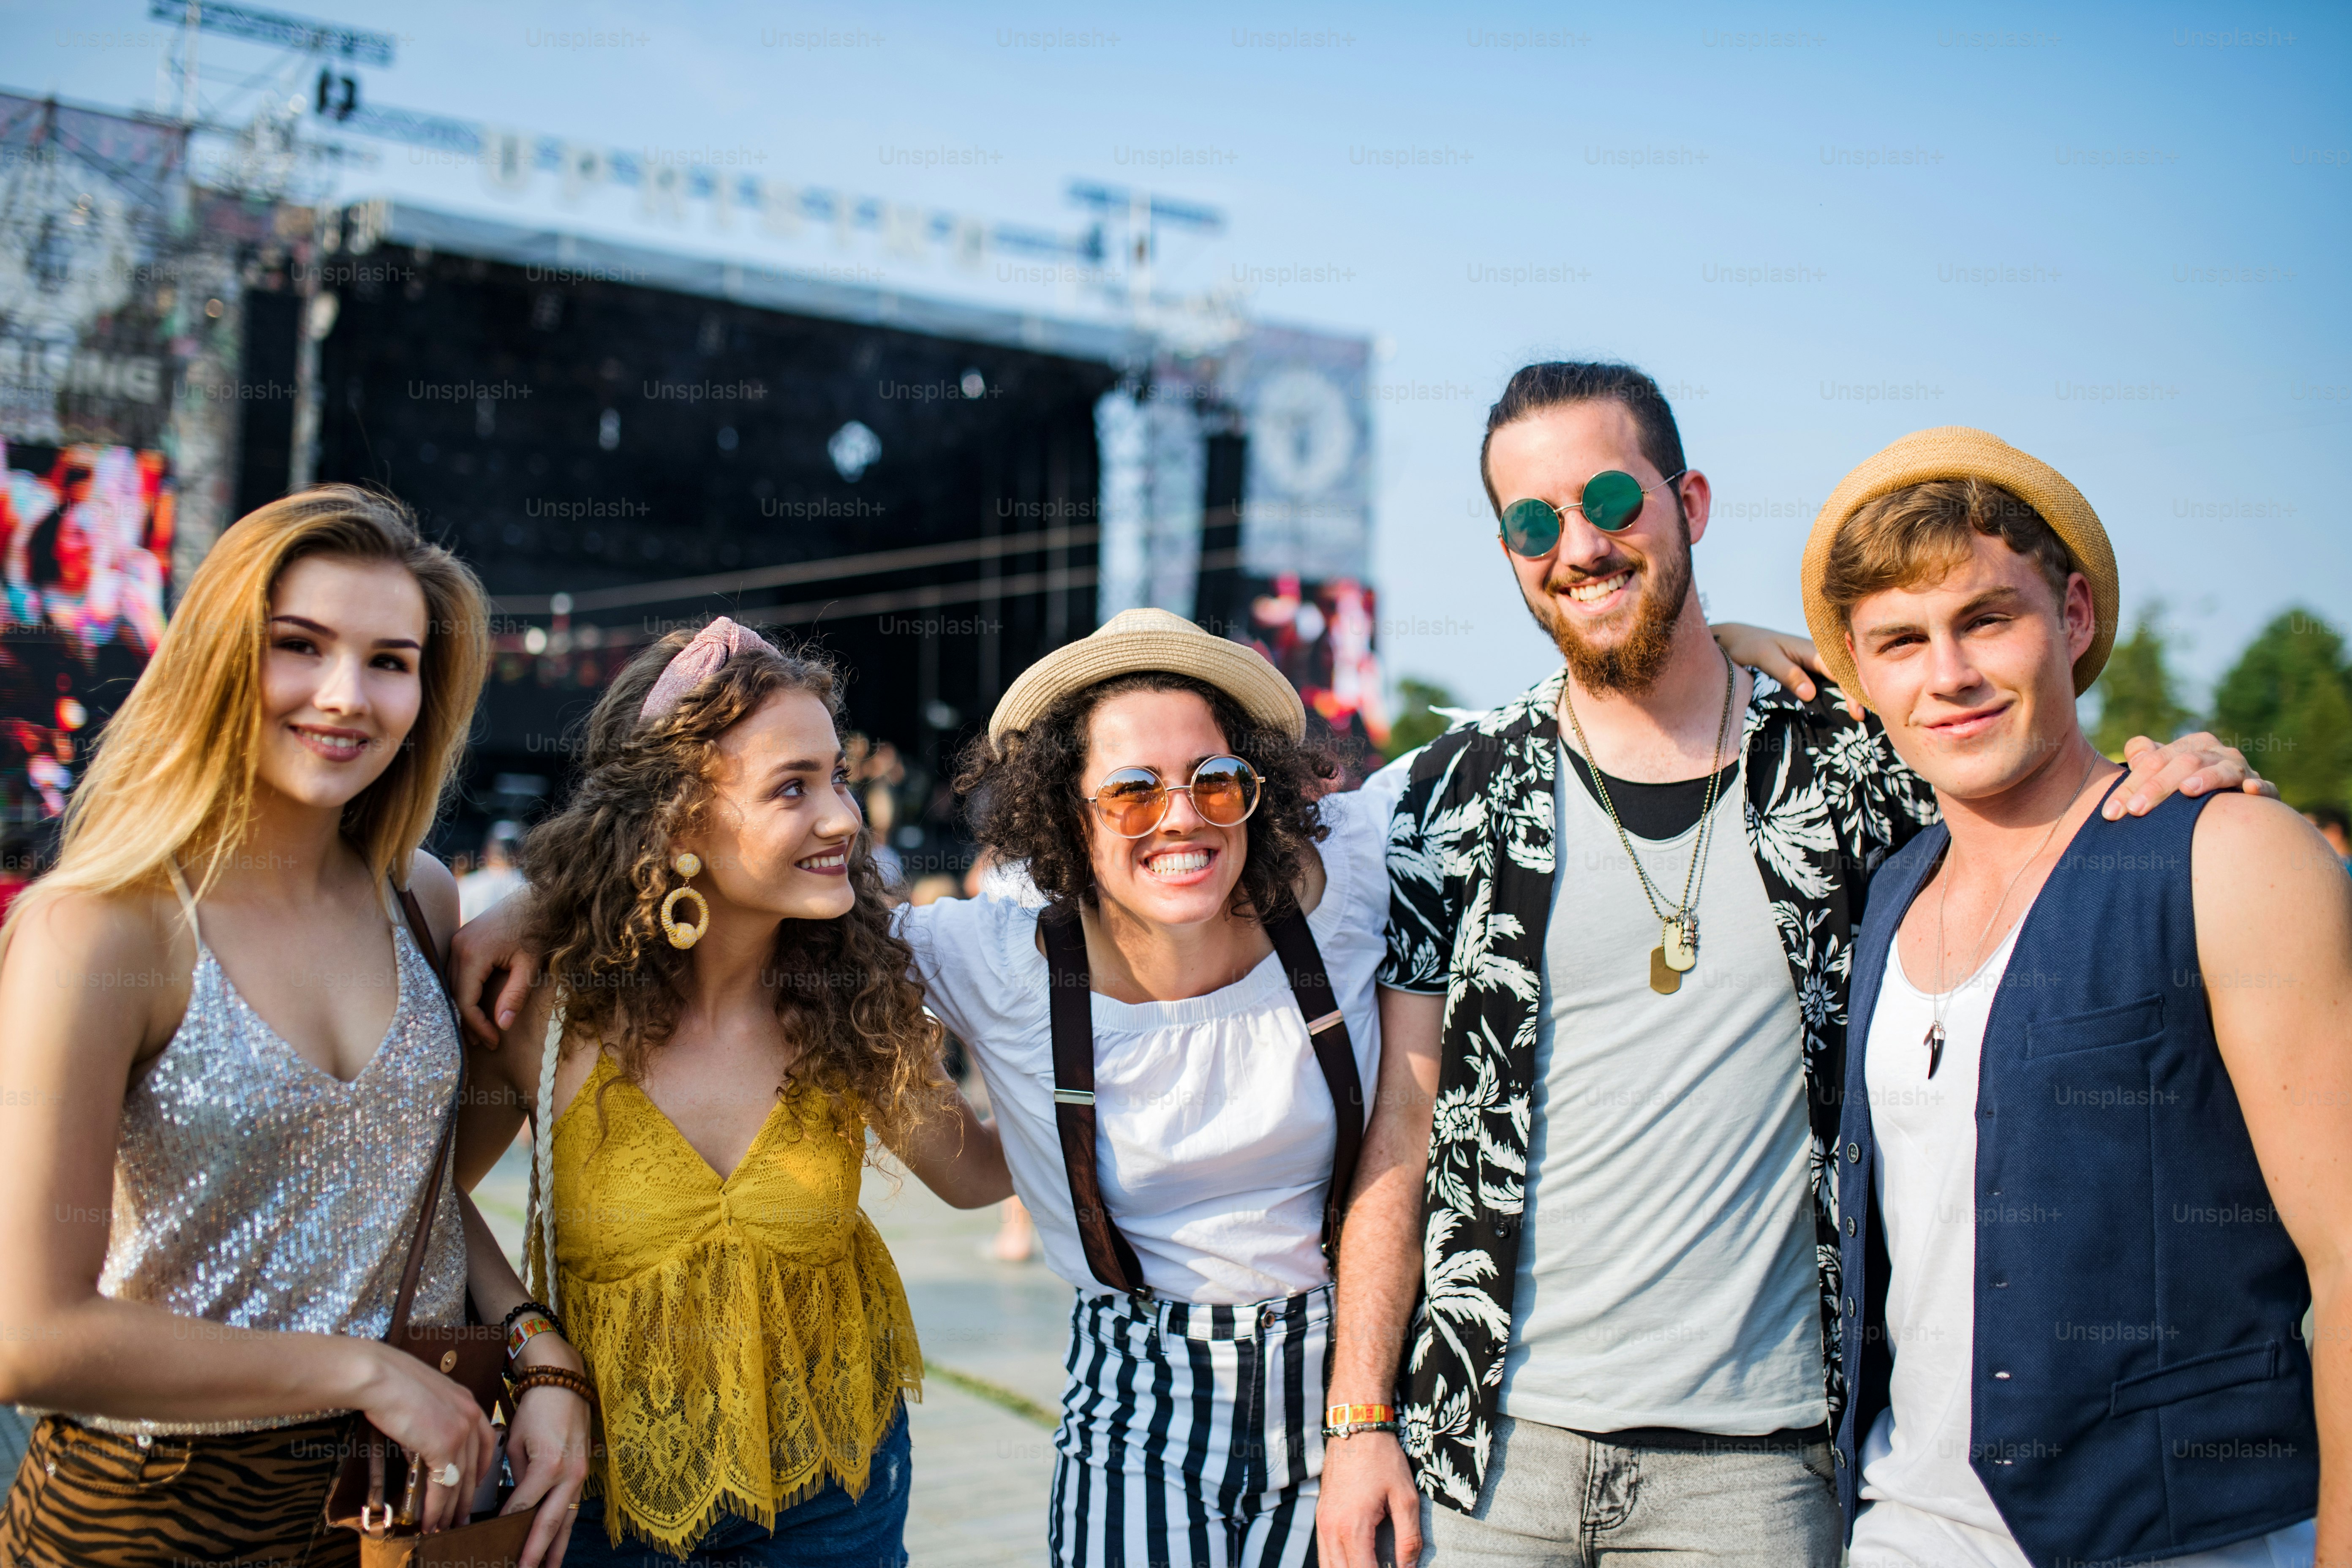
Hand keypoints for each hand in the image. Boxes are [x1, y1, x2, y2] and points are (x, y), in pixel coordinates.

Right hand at [354, 1342, 499, 1534]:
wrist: (380, 1376)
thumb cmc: (392, 1383)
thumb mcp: (423, 1399)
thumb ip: (432, 1421)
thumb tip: (423, 1450)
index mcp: (466, 1401)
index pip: (485, 1441)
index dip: (481, 1467)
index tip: (475, 1484)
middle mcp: (470, 1415)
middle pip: (475, 1467)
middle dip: (467, 1497)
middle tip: (461, 1517)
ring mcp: (460, 1431)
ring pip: (461, 1481)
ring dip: (451, 1509)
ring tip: (444, 1526)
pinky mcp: (444, 1445)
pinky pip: (443, 1486)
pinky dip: (436, 1508)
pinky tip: (431, 1521)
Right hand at [450, 889, 544, 1047]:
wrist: (536, 899)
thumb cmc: (537, 930)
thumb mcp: (530, 966)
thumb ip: (515, 996)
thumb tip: (501, 1026)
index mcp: (472, 954)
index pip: (465, 1002)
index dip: (477, 1026)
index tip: (493, 1042)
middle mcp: (457, 947)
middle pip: (453, 995)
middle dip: (468, 1023)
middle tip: (485, 1043)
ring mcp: (456, 941)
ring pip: (450, 985)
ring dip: (462, 1009)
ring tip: (479, 1031)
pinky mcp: (460, 940)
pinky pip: (454, 973)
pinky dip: (462, 992)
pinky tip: (473, 1007)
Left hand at [503, 1336, 590, 1567]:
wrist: (565, 1383)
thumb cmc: (537, 1408)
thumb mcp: (517, 1442)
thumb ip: (517, 1475)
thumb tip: (515, 1503)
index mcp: (548, 1466)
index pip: (523, 1507)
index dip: (507, 1529)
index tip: (492, 1545)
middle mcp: (569, 1474)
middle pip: (551, 1523)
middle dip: (537, 1552)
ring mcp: (581, 1474)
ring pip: (567, 1519)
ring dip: (557, 1547)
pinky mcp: (584, 1471)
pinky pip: (573, 1505)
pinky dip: (564, 1526)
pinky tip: (558, 1542)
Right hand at [1316, 1429, 1420, 1567]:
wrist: (1355, 1428)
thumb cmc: (1382, 1459)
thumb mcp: (1406, 1497)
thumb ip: (1409, 1538)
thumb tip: (1409, 1567)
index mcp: (1354, 1527)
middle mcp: (1332, 1529)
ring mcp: (1322, 1523)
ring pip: (1328, 1567)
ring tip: (1371, 1566)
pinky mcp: (1320, 1516)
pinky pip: (1324, 1553)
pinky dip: (1337, 1564)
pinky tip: (1355, 1562)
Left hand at [1709, 621, 1862, 719]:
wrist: (1734, 638)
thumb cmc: (1748, 645)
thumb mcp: (1765, 657)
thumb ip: (1787, 673)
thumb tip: (1810, 693)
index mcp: (1813, 649)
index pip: (1841, 671)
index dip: (1853, 691)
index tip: (1859, 712)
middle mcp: (1819, 655)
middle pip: (1848, 675)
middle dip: (1862, 694)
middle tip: (1871, 720)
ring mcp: (1816, 663)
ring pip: (1841, 679)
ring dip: (1854, 695)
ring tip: (1865, 719)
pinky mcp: (1809, 670)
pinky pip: (1830, 682)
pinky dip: (1839, 694)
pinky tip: (1845, 710)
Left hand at [2105, 730, 2278, 819]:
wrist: (2236, 805)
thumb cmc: (2189, 787)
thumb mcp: (2166, 771)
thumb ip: (2148, 760)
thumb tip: (2136, 753)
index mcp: (2192, 746)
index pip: (2154, 761)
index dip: (2129, 785)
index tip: (2109, 813)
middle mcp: (2218, 753)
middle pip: (2184, 763)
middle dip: (2157, 787)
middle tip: (2134, 810)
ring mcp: (2242, 770)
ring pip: (2223, 771)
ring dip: (2206, 779)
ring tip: (2186, 790)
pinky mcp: (2264, 791)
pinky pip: (2266, 787)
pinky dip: (2260, 787)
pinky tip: (2250, 791)